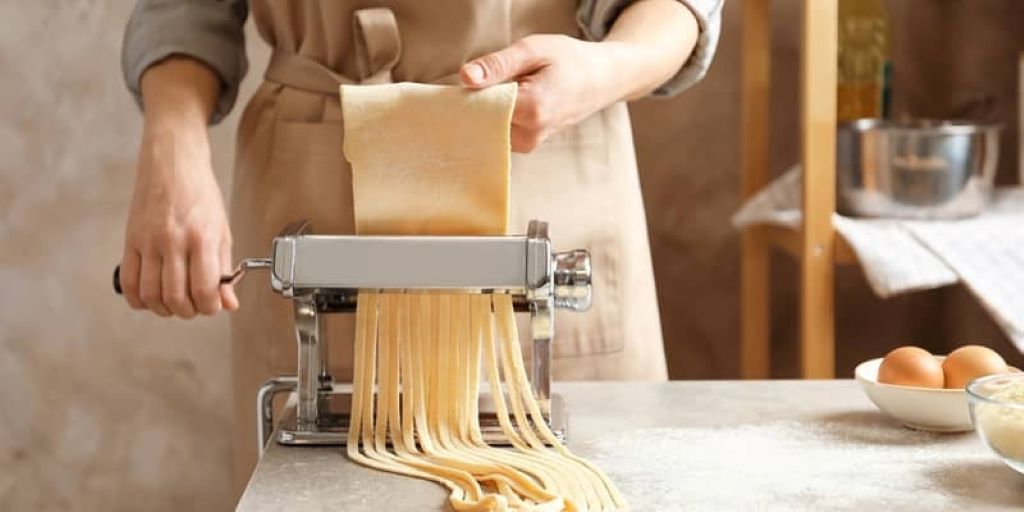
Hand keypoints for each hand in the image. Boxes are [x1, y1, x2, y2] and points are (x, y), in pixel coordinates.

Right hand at [119, 122, 237, 317]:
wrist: (171, 163)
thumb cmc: (199, 194)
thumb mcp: (222, 230)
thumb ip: (225, 269)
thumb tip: (229, 302)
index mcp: (201, 237)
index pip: (204, 288)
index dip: (210, 307)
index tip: (213, 306)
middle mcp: (173, 241)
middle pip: (175, 297)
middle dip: (189, 311)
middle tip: (195, 306)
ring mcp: (148, 242)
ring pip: (151, 294)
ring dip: (165, 309)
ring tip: (175, 304)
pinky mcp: (130, 241)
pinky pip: (129, 282)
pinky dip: (139, 299)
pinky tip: (151, 298)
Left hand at [460, 0, 698, 152]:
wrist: (603, 80)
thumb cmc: (571, 61)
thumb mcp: (534, 50)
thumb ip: (498, 65)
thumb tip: (465, 77)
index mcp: (531, 109)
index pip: (480, 107)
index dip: (469, 92)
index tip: (468, 79)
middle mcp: (530, 134)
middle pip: (482, 121)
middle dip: (477, 101)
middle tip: (490, 79)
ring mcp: (530, 143)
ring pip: (489, 128)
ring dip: (488, 109)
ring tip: (508, 88)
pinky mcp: (528, 145)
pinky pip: (499, 132)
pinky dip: (496, 116)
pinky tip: (508, 101)